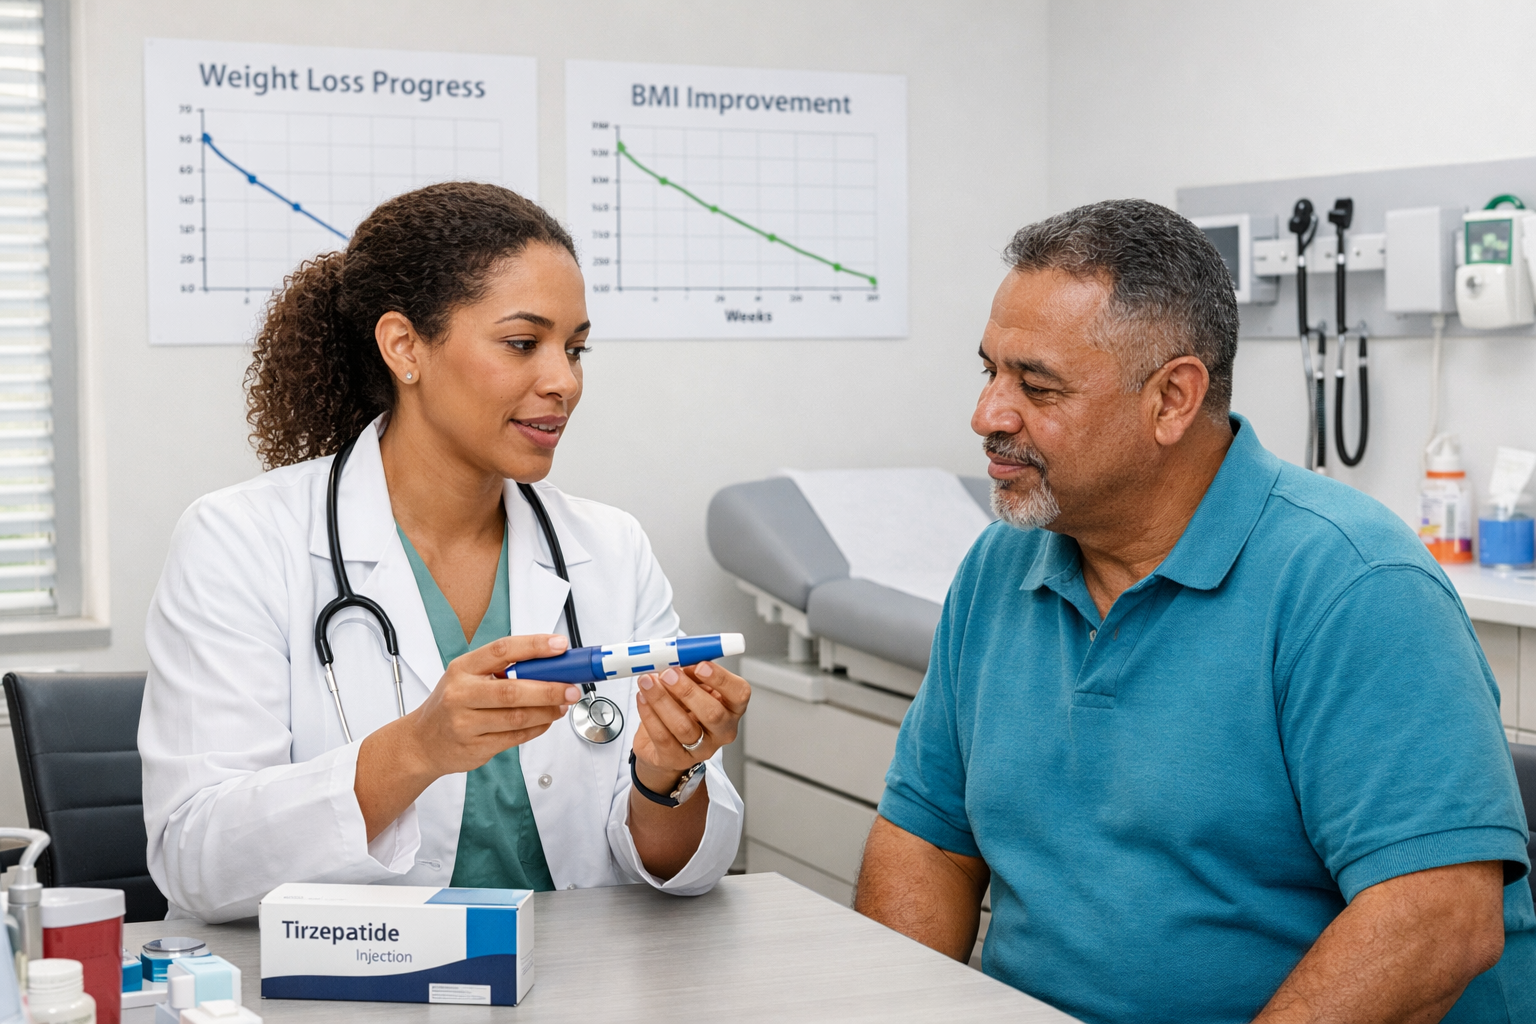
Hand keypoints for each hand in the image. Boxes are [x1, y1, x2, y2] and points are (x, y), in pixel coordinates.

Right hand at [397, 633, 582, 776]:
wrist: (421, 743)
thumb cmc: (452, 703)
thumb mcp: (468, 677)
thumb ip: (502, 669)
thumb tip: (550, 664)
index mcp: (462, 669)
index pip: (502, 650)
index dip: (534, 646)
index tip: (560, 646)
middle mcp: (461, 694)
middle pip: (512, 690)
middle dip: (549, 689)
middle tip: (572, 688)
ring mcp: (466, 724)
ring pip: (517, 717)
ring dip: (547, 711)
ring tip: (562, 705)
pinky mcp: (475, 748)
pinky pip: (515, 737)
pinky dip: (537, 728)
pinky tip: (546, 720)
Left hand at [631, 661, 750, 780]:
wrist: (665, 745)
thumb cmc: (683, 709)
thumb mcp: (692, 686)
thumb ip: (689, 672)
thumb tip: (677, 657)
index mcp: (732, 707)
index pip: (739, 693)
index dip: (721, 679)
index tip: (700, 665)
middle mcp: (722, 731)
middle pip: (712, 713)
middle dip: (687, 690)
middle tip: (668, 673)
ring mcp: (701, 749)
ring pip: (683, 726)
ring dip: (662, 700)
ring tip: (647, 681)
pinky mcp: (676, 759)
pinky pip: (662, 737)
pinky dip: (649, 714)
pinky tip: (642, 698)